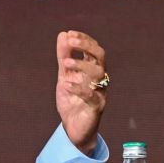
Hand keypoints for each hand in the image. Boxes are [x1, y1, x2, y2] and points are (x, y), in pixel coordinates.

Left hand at [55, 31, 107, 154]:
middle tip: (71, 41)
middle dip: (86, 46)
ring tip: (66, 62)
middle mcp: (99, 79)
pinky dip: (78, 88)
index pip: (93, 49)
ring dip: (81, 65)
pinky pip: (91, 96)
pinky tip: (66, 84)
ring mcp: (100, 93)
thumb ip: (64, 57)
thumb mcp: (65, 76)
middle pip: (100, 57)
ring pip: (98, 74)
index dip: (84, 39)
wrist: (73, 128)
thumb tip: (63, 35)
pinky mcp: (96, 108)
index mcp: (92, 70)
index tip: (70, 34)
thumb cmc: (72, 100)